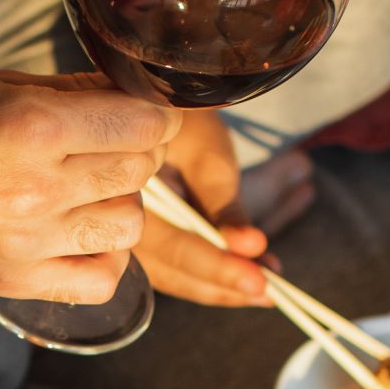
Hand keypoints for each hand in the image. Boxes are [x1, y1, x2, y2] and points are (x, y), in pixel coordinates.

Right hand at [0, 69, 179, 304]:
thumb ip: (67, 91)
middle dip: (134, 151)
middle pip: (139, 171)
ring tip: (84, 188)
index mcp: (32, 127)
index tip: (137, 112)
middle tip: (102, 143)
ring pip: (128, 224)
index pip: (144, 124)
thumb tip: (131, 92)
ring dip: (118, 202)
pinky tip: (77, 233)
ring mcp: (26, 241)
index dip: (150, 114)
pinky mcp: (12, 279)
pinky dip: (103, 257)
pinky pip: (100, 279)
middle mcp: (35, 188)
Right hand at [135, 113, 317, 307]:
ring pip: (175, 274)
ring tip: (268, 289)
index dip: (219, 268)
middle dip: (225, 286)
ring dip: (222, 284)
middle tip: (272, 294)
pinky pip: (174, 262)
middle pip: (174, 273)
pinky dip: (212, 270)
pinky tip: (247, 270)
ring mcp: (127, 233)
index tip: (260, 281)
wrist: (144, 95)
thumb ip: (223, 201)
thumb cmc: (176, 108)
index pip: (175, 250)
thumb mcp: (204, 148)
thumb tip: (251, 247)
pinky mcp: (143, 232)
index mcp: (123, 203)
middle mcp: (117, 226)